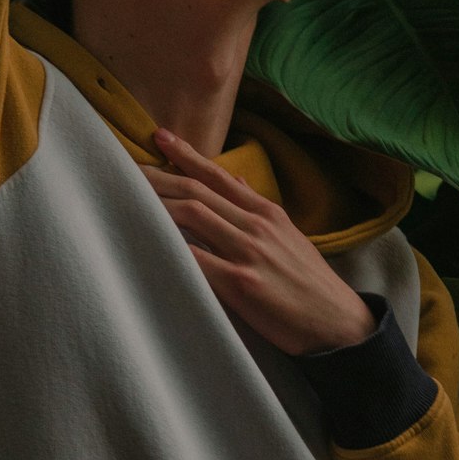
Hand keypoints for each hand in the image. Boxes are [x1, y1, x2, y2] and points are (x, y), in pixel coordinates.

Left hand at [140, 128, 375, 356]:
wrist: (336, 322)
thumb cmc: (308, 283)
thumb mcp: (289, 236)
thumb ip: (258, 209)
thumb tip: (236, 181)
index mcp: (266, 213)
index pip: (218, 175)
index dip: (186, 155)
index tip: (159, 137)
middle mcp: (256, 226)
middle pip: (197, 192)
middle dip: (158, 177)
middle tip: (123, 166)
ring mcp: (248, 253)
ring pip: (193, 217)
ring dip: (157, 205)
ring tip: (126, 196)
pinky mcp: (241, 284)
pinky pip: (196, 260)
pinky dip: (171, 248)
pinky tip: (147, 241)